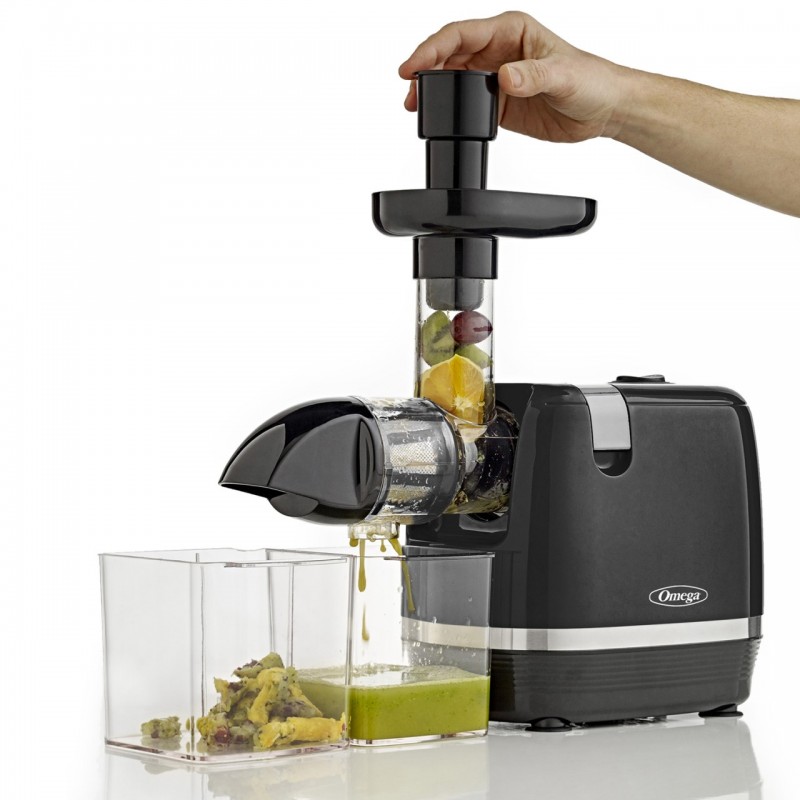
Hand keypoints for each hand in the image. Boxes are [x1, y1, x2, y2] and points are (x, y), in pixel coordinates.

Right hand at [398, 11, 628, 141]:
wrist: (603, 110)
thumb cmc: (592, 80)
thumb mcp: (563, 75)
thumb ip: (532, 75)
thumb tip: (505, 76)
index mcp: (510, 31)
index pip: (461, 35)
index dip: (433, 48)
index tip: (414, 66)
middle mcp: (498, 51)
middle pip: (449, 56)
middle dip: (425, 70)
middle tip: (409, 91)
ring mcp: (495, 78)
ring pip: (452, 80)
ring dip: (432, 92)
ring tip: (415, 106)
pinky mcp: (497, 104)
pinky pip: (465, 104)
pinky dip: (448, 111)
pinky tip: (438, 118)